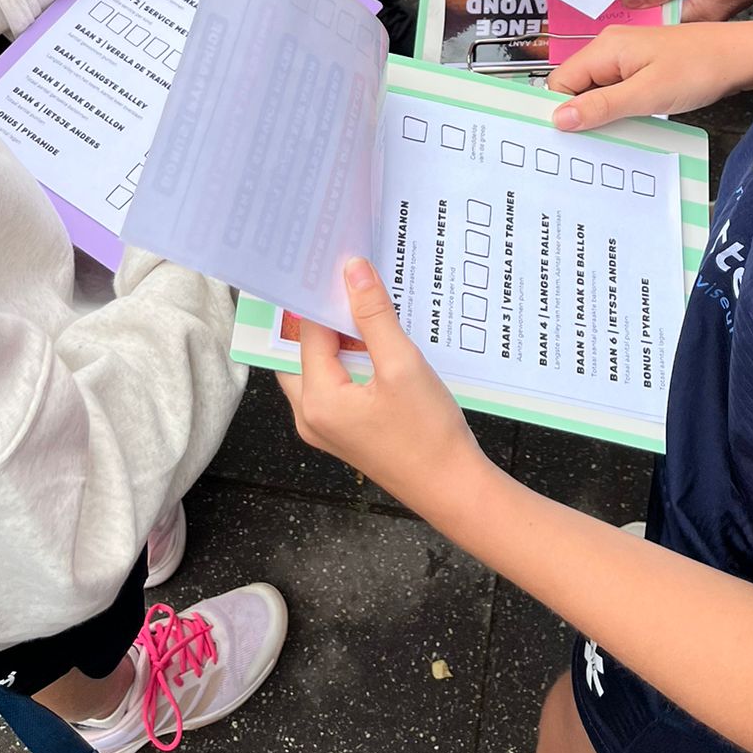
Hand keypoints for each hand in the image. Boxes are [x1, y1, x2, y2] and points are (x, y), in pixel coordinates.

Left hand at [278, 258, 480, 513]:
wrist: (453, 488)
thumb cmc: (428, 434)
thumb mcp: (402, 365)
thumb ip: (373, 315)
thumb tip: (352, 271)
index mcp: (317, 400)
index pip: (308, 331)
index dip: (323, 296)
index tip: (334, 264)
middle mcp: (310, 416)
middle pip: (300, 350)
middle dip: (319, 314)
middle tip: (338, 277)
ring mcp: (325, 428)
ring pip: (317, 367)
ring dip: (335, 337)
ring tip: (359, 303)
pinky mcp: (344, 431)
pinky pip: (334, 384)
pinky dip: (346, 359)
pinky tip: (373, 341)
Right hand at [548, 19, 752, 127]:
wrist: (742, 57)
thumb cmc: (700, 68)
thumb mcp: (647, 94)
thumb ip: (602, 106)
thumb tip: (559, 118)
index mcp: (606, 48)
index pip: (560, 82)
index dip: (560, 110)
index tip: (566, 139)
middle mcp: (611, 48)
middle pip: (577, 86)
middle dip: (581, 115)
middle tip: (592, 143)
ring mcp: (628, 58)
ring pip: (598, 91)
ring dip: (603, 114)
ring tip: (616, 135)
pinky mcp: (643, 67)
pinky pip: (618, 91)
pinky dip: (620, 109)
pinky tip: (633, 124)